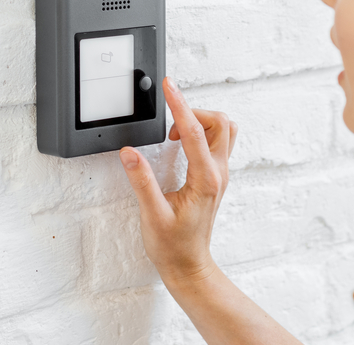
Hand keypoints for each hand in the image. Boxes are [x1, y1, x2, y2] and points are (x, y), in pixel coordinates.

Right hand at [119, 76, 238, 285]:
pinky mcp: (215, 178)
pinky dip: (202, 133)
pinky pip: (218, 143)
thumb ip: (142, 182)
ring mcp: (219, 175)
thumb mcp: (152, 215)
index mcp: (205, 180)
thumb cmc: (173, 246)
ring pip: (224, 131)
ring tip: (174, 132)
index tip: (169, 87)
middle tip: (168, 119)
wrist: (188, 266)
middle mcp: (217, 174)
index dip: (180, 105)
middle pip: (220, 123)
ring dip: (201, 122)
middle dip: (194, 111)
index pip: (195, 132)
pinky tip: (181, 143)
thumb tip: (130, 153)